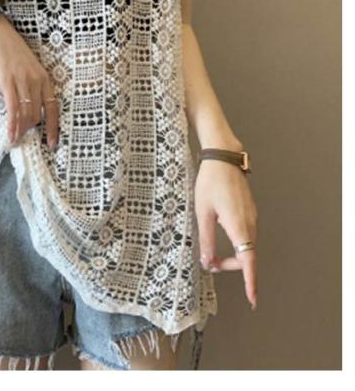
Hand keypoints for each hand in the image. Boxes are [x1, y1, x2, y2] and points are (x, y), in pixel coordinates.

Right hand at [0, 9, 58, 148]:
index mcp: (44, 78)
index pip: (53, 108)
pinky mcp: (9, 83)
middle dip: (31, 130)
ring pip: (26, 114)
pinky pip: (13, 109)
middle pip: (38, 114)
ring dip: (21, 130)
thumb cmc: (12, 52)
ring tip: (15, 140)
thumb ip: (32, 85)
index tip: (52, 142)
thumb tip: (29, 106)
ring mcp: (23, 82)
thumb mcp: (29, 68)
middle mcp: (37, 82)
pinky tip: (10, 134)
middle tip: (23, 139)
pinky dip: (12, 124)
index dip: (54, 127)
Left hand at [194, 155, 257, 309]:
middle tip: (210, 263)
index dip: (250, 281)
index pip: (248, 260)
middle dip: (231, 265)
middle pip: (246, 255)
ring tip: (213, 253)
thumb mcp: (203, 212)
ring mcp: (252, 216)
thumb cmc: (210, 182)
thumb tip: (208, 262)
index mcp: (239, 226)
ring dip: (233, 254)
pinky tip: (221, 235)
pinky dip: (237, 243)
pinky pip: (246, 234)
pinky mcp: (249, 210)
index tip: (253, 298)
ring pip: (247, 245)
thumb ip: (207, 239)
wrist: (223, 157)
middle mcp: (250, 223)